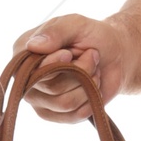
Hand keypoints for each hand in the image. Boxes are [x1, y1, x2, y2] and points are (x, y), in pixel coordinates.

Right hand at [11, 13, 132, 121]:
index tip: (69, 53)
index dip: (55, 64)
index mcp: (24, 52)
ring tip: (94, 71)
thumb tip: (33, 46)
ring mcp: (39, 99)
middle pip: (52, 88)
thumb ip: (55, 31)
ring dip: (88, 85)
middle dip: (81, 71)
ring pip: (64, 103)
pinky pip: (72, 116)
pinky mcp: (54, 114)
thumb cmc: (93, 36)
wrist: (116, 55)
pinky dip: (89, 101)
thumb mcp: (76, 24)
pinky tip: (93, 88)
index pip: (33, 69)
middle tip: (92, 56)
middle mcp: (27, 78)